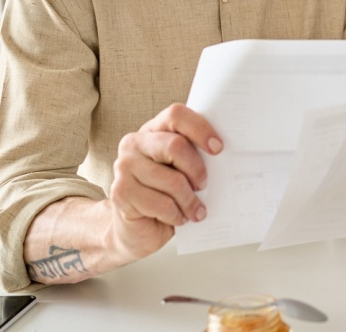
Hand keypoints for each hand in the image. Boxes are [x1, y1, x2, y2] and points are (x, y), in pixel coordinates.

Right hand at [107, 103, 222, 261]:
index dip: (200, 129)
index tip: (218, 148)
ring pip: (172, 180)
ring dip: (189, 201)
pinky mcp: (120, 192)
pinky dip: (176, 215)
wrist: (137, 229)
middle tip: (203, 185)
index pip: (176, 115)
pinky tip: (177, 218)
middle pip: (175, 146)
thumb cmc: (167, 195)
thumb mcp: (182, 171)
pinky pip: (161, 204)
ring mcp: (124, 166)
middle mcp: (134, 143)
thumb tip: (226, 155)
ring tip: (195, 210)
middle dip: (197, 170)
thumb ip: (194, 156)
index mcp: (153, 130)